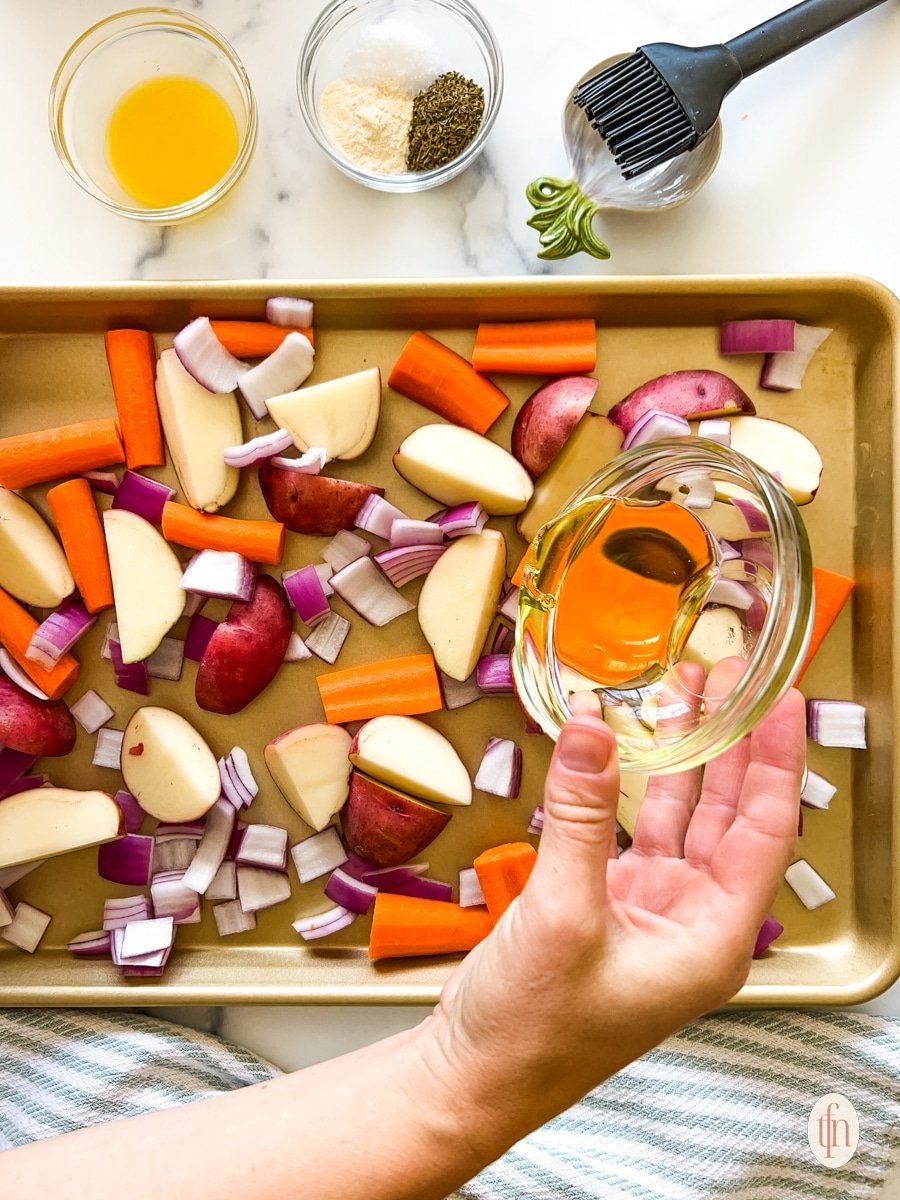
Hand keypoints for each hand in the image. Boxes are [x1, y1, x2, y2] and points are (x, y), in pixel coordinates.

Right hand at [423, 659, 805, 1142]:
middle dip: (730, 742)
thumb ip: (579, 815)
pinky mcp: (609, 904)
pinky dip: (624, 783)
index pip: (767, 830)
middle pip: (730, 815)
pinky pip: (630, 828)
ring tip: (681, 691)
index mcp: (714, 938)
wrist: (474, 1076)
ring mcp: (651, 912)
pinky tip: (618, 742)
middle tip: (728, 676)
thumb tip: (590, 727)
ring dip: (680, 755)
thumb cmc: (533, 1029)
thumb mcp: (561, 913)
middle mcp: (694, 922)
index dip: (776, 758)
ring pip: (680, 816)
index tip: (779, 698)